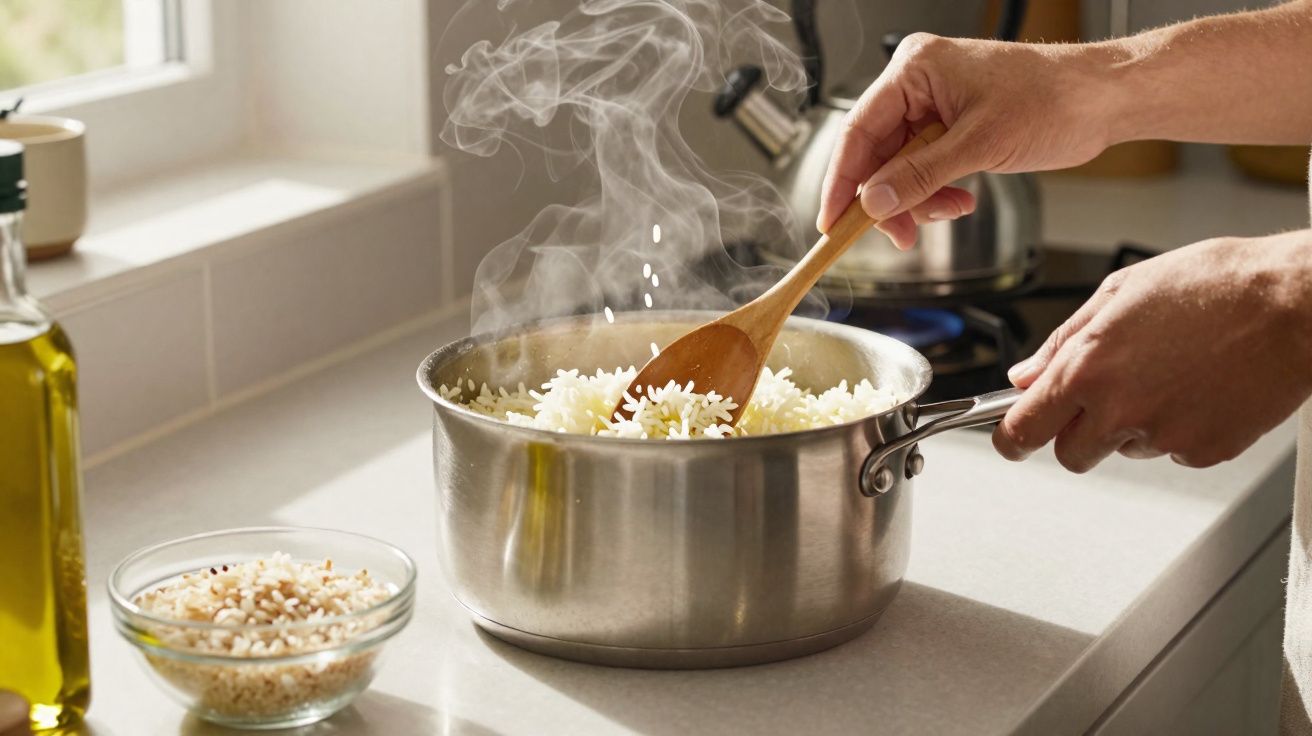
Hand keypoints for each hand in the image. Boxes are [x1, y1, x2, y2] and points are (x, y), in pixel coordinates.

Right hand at [819, 34, 1121, 247]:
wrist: (1103, 100)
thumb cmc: (1054, 99)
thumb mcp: (979, 145)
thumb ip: (920, 175)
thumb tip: (873, 201)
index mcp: (915, 69)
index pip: (858, 130)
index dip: (841, 181)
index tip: (831, 222)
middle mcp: (918, 83)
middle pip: (876, 153)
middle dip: (888, 197)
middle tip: (896, 234)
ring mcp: (934, 104)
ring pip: (899, 167)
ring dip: (917, 199)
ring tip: (949, 211)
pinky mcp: (952, 125)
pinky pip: (924, 167)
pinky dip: (935, 192)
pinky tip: (959, 201)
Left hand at [993, 231, 1311, 471]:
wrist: (1294, 302)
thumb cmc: (1215, 284)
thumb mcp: (1119, 292)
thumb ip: (1063, 341)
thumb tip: (1025, 376)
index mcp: (1086, 369)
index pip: (1023, 430)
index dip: (1010, 439)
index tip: (1010, 440)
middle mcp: (1119, 409)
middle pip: (1070, 455)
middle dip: (1077, 434)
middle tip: (1104, 399)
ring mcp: (1164, 436)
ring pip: (1125, 450)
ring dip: (1133, 425)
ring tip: (1170, 373)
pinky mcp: (1205, 451)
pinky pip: (1174, 452)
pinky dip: (1180, 429)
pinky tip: (1200, 387)